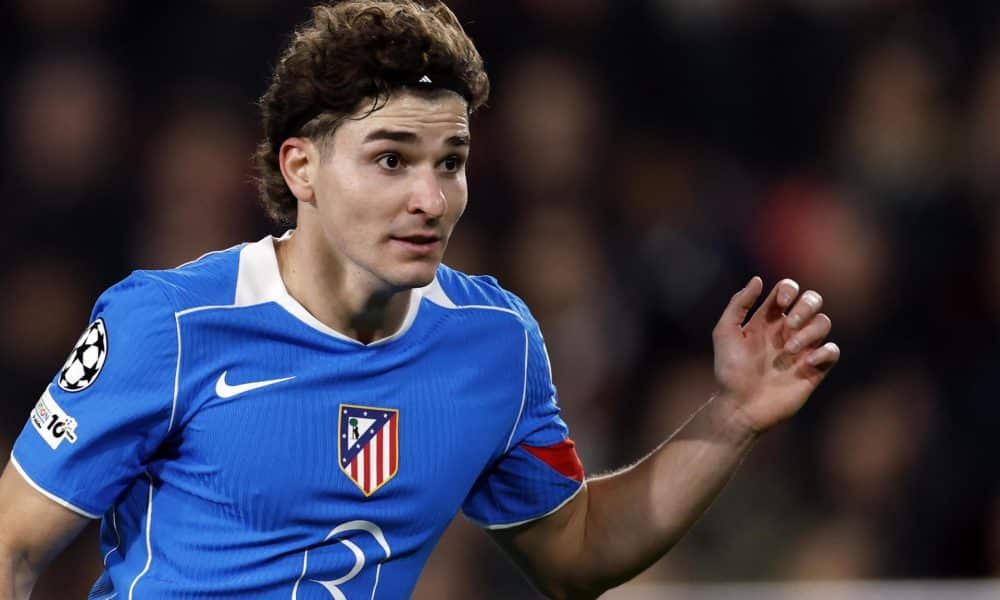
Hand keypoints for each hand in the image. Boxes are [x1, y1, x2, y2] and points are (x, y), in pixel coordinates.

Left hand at [712, 277, 839, 432]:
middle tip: (791, 324)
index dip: (789, 289)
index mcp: (767, 320)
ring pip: (824, 322)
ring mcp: (802, 350)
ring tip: (790, 350)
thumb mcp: (725, 333)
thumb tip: (758, 280)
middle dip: (806, 305)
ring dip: (811, 331)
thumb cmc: (729, 371)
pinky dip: (824, 352)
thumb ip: (739, 304)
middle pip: (813, 301)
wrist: (740, 406)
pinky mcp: (814, 370)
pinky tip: (805, 364)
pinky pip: (833, 351)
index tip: (781, 303)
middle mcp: (787, 331)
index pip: (787, 291)